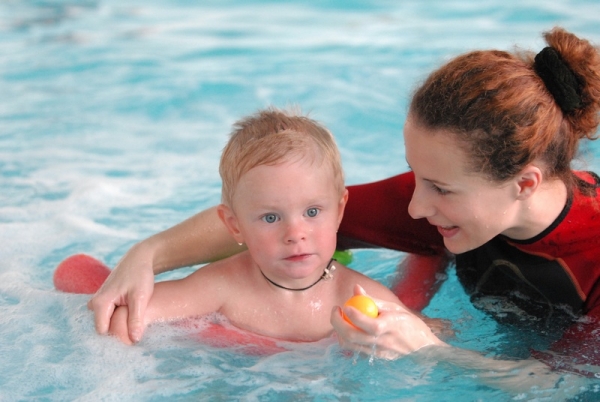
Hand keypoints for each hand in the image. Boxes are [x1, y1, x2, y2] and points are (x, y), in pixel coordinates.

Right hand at [87, 242, 154, 342]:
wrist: (140, 257)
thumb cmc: (140, 275)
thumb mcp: (140, 297)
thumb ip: (136, 319)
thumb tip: (134, 340)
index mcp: (101, 303)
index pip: (103, 331)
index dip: (117, 336)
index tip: (133, 336)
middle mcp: (95, 302)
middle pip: (104, 327)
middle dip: (118, 330)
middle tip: (136, 328)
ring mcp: (99, 300)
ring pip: (107, 321)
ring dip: (119, 323)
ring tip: (135, 320)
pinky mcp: (105, 299)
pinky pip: (109, 314)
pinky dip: (119, 317)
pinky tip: (132, 314)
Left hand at [331, 285, 446, 359]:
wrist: (424, 349)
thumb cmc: (409, 325)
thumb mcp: (395, 308)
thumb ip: (373, 300)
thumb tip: (356, 288)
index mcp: (389, 326)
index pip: (365, 322)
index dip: (351, 313)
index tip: (344, 305)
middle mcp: (382, 342)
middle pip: (351, 335)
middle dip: (337, 322)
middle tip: (336, 310)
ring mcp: (378, 353)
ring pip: (349, 345)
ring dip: (339, 331)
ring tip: (342, 319)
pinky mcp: (375, 359)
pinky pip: (355, 349)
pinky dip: (348, 339)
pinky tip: (351, 329)